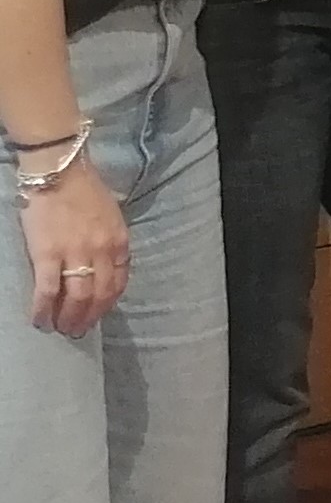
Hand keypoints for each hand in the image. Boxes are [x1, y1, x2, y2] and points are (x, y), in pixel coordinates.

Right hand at [22, 164, 126, 336]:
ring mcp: (76, 254)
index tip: (98, 313)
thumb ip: (111, 241)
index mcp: (120, 241)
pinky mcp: (48, 254)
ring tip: (60, 329)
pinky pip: (48, 290)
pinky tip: (39, 320)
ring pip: (77, 297)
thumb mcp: (112, 216)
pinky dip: (44, 309)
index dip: (108, 303)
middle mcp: (102, 251)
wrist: (60, 171)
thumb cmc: (85, 190)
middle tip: (78, 331)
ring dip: (69, 318)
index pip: (119, 282)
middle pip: (100, 295)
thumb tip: (106, 265)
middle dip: (89, 317)